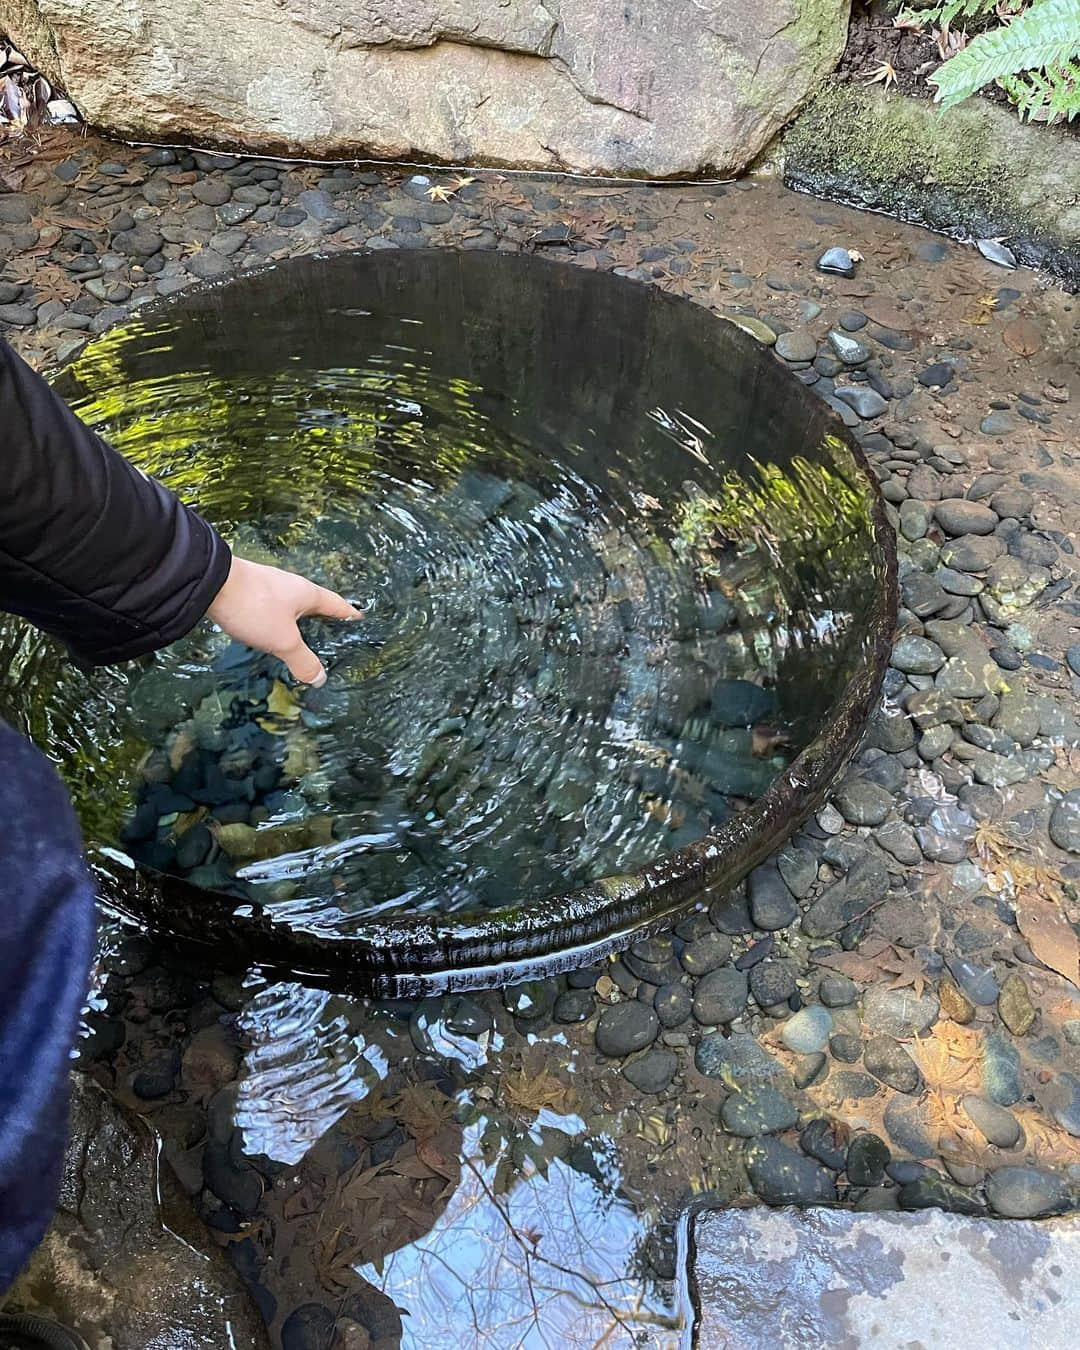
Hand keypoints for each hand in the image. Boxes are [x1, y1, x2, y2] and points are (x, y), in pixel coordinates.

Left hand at [206, 556, 360, 685]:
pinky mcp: (250, 591)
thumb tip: (321, 679)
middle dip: (324, 619)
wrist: (209, 582)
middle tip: (333, 635)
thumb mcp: (283, 640)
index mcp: (308, 595)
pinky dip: (279, 622)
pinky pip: (273, 609)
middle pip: (315, 604)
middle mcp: (292, 587)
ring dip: (299, 622)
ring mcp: (269, 587)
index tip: (361, 619)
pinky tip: (272, 633)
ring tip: (302, 639)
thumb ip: (302, 660)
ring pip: (292, 607)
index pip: (337, 605)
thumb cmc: (255, 608)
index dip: (350, 614)